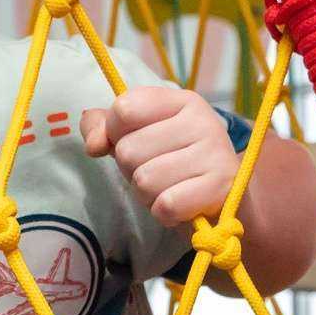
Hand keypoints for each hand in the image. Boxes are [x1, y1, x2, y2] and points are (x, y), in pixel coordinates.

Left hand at [80, 85, 236, 226]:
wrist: (222, 200)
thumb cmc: (173, 162)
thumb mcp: (138, 135)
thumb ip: (103, 127)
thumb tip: (94, 145)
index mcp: (181, 100)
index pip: (123, 109)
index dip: (114, 132)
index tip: (133, 140)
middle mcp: (202, 120)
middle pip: (128, 150)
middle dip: (133, 170)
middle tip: (159, 171)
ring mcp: (215, 153)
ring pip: (144, 180)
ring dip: (148, 195)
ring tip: (170, 188)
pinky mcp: (221, 187)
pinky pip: (166, 205)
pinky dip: (165, 213)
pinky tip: (181, 204)